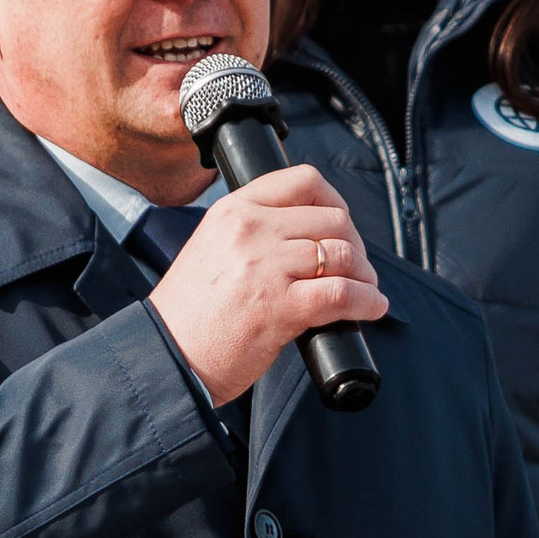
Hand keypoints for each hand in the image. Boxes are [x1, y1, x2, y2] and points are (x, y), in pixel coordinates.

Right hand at [146, 165, 386, 402]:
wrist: (167, 356)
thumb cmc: (190, 314)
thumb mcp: (212, 249)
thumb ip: (253, 234)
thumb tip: (307, 238)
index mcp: (233, 210)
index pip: (303, 181)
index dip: (335, 202)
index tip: (341, 225)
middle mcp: (251, 230)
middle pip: (332, 218)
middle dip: (355, 244)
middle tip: (355, 267)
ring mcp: (266, 267)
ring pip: (341, 254)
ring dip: (364, 275)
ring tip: (365, 289)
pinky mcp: (281, 307)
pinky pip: (342, 294)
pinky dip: (366, 301)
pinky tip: (371, 308)